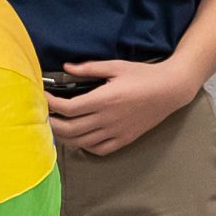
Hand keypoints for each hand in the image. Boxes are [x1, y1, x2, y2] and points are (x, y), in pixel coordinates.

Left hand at [48, 57, 196, 156]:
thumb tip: (66, 67)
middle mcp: (108, 119)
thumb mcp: (116, 66)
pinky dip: (84, 146)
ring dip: (64, 136)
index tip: (44, 97)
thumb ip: (89, 68)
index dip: (51, 104)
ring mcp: (116, 132)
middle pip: (69, 129)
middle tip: (44, 115)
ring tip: (56, 126)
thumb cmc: (143, 75)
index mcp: (105, 99)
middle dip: (51, 123)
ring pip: (81, 142)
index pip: (68, 108)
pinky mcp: (125, 140)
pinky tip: (79, 137)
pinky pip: (99, 150)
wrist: (171, 89)